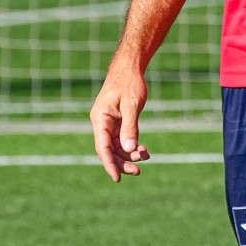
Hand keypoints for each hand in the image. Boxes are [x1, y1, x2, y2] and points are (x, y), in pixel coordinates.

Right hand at [89, 61, 150, 182]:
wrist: (129, 68)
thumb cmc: (129, 83)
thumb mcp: (131, 105)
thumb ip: (130, 127)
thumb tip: (129, 150)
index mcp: (100, 119)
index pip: (103, 147)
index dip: (109, 164)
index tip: (117, 178)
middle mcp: (101, 123)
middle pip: (109, 151)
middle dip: (122, 163)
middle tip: (138, 171)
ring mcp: (108, 124)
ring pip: (116, 148)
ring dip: (129, 155)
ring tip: (146, 156)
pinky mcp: (117, 123)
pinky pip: (122, 141)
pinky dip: (132, 147)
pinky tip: (144, 150)